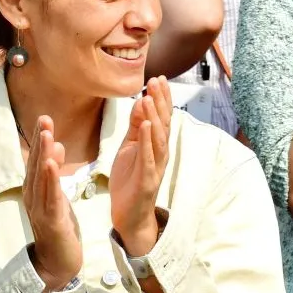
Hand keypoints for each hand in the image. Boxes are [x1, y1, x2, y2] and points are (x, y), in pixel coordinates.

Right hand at [23, 116, 81, 290]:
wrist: (57, 264)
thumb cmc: (58, 229)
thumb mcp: (58, 196)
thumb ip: (55, 173)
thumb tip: (58, 145)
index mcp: (35, 191)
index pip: (37, 161)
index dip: (40, 140)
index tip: (44, 119)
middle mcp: (33, 197)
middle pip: (36, 165)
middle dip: (40, 142)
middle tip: (44, 119)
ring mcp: (40, 209)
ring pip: (42, 179)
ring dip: (44, 155)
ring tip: (47, 135)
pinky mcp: (52, 221)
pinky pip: (51, 197)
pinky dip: (51, 180)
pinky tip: (53, 165)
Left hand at [111, 78, 172, 255]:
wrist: (128, 215)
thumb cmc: (130, 181)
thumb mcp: (129, 148)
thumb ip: (135, 127)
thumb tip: (140, 102)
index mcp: (154, 145)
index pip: (160, 118)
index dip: (161, 98)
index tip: (159, 78)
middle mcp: (159, 154)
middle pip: (163, 124)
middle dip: (161, 102)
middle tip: (158, 80)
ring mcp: (155, 166)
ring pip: (158, 138)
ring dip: (155, 117)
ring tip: (150, 97)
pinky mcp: (147, 179)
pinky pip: (149, 157)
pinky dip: (148, 141)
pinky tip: (146, 126)